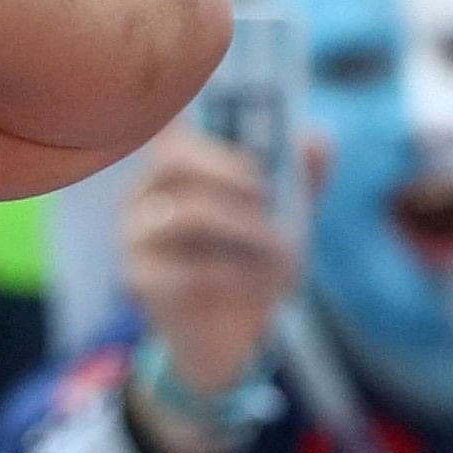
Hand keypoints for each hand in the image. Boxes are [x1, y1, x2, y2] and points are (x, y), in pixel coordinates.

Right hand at [123, 127, 306, 397]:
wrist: (231, 337)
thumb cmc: (251, 264)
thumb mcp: (284, 218)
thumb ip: (300, 178)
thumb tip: (317, 138)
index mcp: (172, 172)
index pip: (171, 128)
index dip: (195, 114)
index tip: (233, 119)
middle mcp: (143, 195)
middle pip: (172, 158)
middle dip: (229, 170)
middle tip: (267, 192)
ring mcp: (134, 237)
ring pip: (186, 212)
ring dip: (244, 227)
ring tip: (278, 247)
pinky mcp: (139, 279)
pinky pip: (184, 267)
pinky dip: (231, 272)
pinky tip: (250, 282)